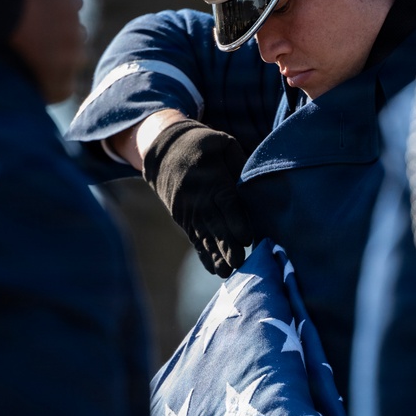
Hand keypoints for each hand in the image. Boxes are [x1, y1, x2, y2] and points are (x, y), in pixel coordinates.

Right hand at [141, 119, 253, 276]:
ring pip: (204, 235)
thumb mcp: (222, 143)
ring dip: (216, 255)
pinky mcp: (182, 219)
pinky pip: (195, 238)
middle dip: (227, 245)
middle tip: (240, 263)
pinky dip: (204, 254)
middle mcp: (198, 197)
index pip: (226, 201)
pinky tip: (215, 269)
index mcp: (212, 177)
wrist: (162, 150)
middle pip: (215, 224)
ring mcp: (188, 210)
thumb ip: (238, 162)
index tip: (247, 238)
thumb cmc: (202, 145)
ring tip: (228, 273)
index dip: (236, 220)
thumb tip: (254, 184)